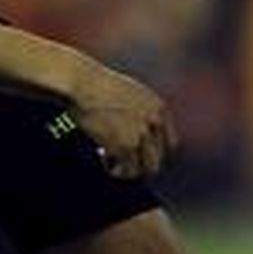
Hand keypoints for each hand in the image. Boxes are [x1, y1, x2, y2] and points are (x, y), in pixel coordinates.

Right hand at [68, 60, 178, 178]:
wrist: (82, 83)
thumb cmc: (96, 86)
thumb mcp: (130, 92)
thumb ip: (141, 111)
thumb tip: (138, 134)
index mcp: (159, 107)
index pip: (170, 144)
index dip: (153, 153)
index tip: (138, 156)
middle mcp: (155, 121)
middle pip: (159, 158)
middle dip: (141, 163)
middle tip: (123, 162)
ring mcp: (142, 134)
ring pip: (147, 169)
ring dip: (129, 169)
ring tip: (112, 162)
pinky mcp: (125, 146)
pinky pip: (128, 170)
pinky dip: (115, 170)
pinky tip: (102, 157)